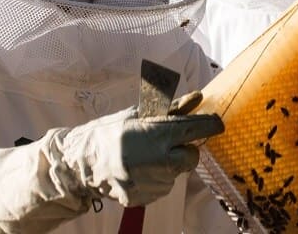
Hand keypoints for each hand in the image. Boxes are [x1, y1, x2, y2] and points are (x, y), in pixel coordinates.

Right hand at [57, 98, 223, 206]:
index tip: (216, 123)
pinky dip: (157, 178)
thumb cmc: (110, 132)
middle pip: (192, 156)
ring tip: (145, 156)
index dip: (211, 125)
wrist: (80, 162)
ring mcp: (151, 183)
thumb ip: (172, 109)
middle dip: (186, 149)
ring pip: (177, 173)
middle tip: (171, 142)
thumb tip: (198, 99)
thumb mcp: (139, 114)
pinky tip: (140, 169)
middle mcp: (158, 161)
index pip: (197, 130)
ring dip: (169, 164)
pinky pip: (163, 187)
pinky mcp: (144, 198)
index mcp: (158, 135)